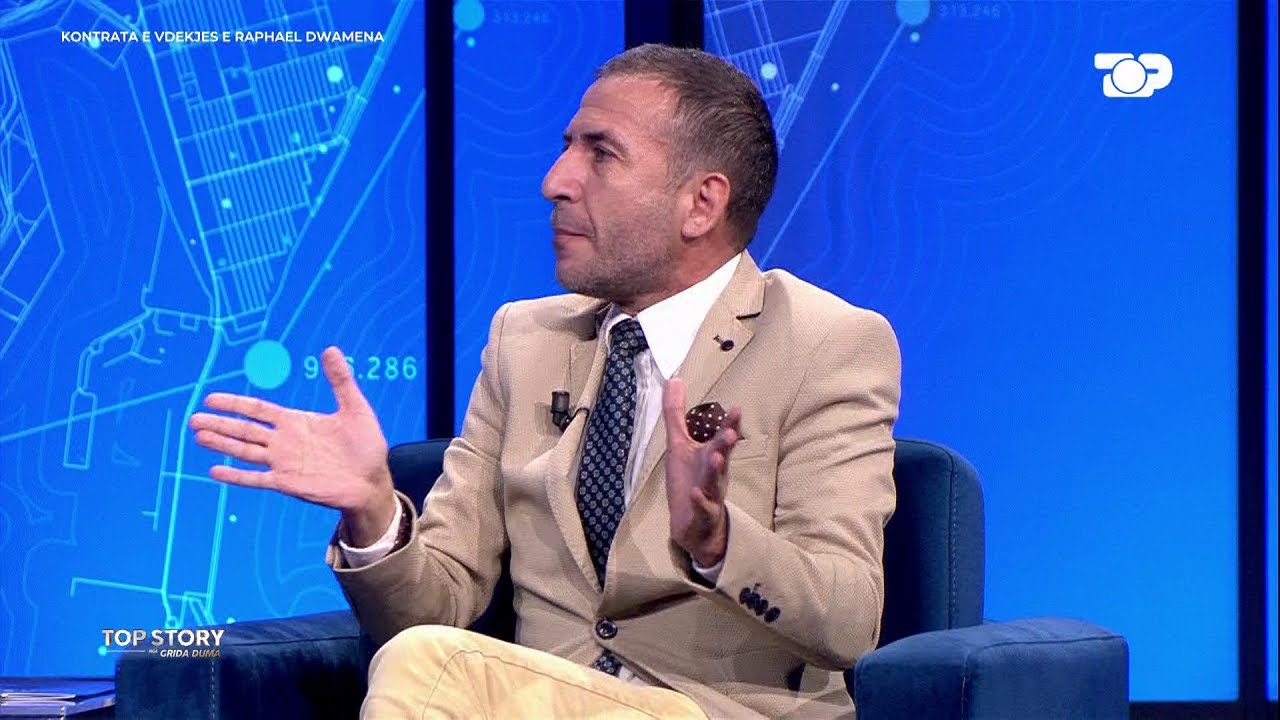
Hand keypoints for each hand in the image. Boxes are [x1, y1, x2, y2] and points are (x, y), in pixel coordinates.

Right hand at [189, 346, 395, 543]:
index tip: (211, 398)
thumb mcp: (355, 407)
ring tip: (198, 436)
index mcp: (296, 422)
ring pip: (245, 451)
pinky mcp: (288, 483)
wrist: (373, 481)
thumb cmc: (366, 445)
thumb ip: (341, 380)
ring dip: (222, 444)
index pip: (259, 409)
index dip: (235, 404)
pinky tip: (215, 471)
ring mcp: (284, 463)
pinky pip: (256, 478)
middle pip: (245, 430)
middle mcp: (285, 441)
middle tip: (193, 419)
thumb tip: (331, 349)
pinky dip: (236, 476)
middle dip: (220, 423)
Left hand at [662, 378, 741, 567]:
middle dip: (725, 445)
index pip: (723, 438)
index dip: (730, 424)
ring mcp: (710, 494)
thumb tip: (675, 380)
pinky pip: (703, 507)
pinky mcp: (701, 514)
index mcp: (712, 455)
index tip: (736, 408)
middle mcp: (714, 473)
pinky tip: (695, 493)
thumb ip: (677, 414)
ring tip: (716, 458)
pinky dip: (700, 501)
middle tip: (729, 433)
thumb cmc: (690, 479)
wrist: (694, 524)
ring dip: (715, 471)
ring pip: (714, 482)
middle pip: (722, 458)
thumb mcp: (680, 444)